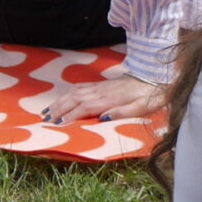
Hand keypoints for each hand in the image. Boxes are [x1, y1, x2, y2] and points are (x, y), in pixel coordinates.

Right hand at [44, 70, 168, 123]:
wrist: (156, 76)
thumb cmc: (152, 94)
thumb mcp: (143, 107)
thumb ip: (124, 113)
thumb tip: (103, 118)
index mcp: (109, 99)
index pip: (84, 108)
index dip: (70, 117)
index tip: (57, 125)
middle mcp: (100, 92)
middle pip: (73, 100)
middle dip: (58, 110)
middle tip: (45, 121)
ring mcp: (99, 87)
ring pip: (73, 93)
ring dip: (58, 102)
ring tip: (46, 113)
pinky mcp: (100, 84)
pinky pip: (78, 88)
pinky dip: (66, 94)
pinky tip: (60, 100)